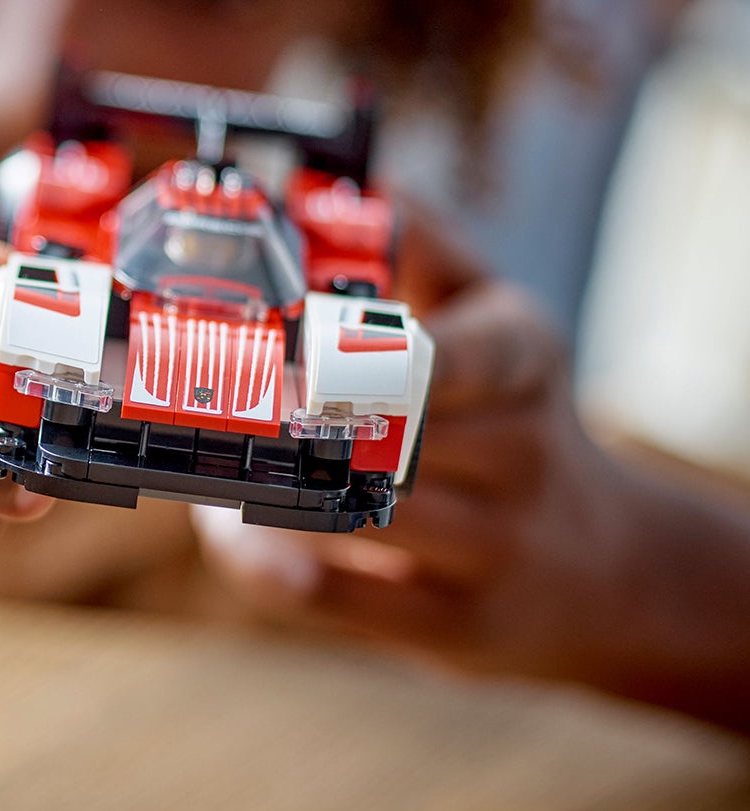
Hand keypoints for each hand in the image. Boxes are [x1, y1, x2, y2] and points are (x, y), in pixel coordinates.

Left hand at [194, 209, 670, 692]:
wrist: (608, 571)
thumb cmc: (516, 418)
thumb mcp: (503, 323)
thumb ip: (430, 249)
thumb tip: (362, 182)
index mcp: (524, 360)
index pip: (463, 354)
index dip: (378, 355)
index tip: (296, 347)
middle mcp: (522, 453)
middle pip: (385, 435)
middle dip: (291, 422)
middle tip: (203, 398)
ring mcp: (495, 549)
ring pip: (348, 514)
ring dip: (261, 488)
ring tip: (207, 458)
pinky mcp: (458, 628)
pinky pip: (329, 594)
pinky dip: (261, 562)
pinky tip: (231, 530)